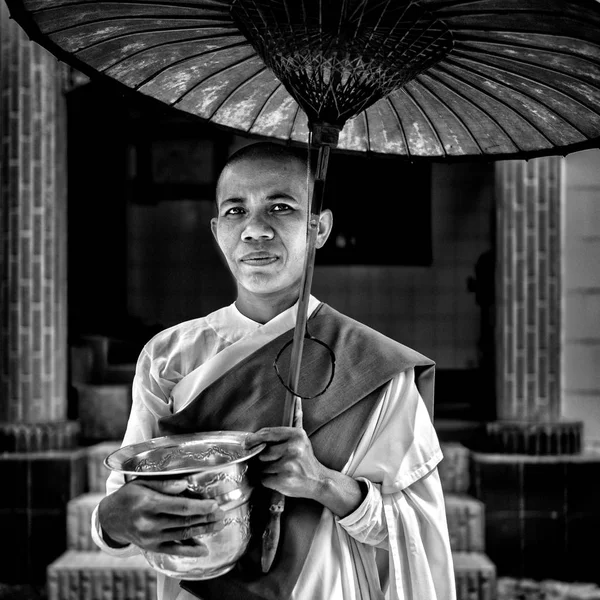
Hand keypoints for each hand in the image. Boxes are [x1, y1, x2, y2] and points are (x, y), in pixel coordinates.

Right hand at [98, 477, 224, 555]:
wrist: (110, 518)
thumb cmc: (129, 496)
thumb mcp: (142, 483)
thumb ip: (164, 483)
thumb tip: (184, 484)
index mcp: (148, 504)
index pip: (180, 507)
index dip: (199, 507)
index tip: (214, 504)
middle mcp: (149, 524)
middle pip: (184, 522)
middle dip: (205, 518)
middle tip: (221, 513)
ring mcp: (150, 538)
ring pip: (182, 535)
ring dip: (202, 530)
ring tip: (218, 524)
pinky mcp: (152, 547)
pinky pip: (174, 550)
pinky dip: (190, 551)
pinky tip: (203, 549)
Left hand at [245, 426, 325, 499]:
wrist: (319, 481)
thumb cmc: (306, 460)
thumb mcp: (302, 438)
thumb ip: (296, 419)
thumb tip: (296, 400)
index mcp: (296, 435)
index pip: (267, 433)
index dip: (254, 438)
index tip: (247, 442)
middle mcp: (293, 449)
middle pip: (262, 452)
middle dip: (264, 457)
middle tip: (275, 461)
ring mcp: (288, 465)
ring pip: (262, 467)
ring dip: (266, 470)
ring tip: (280, 470)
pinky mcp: (284, 480)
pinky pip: (265, 479)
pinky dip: (269, 480)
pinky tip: (280, 478)